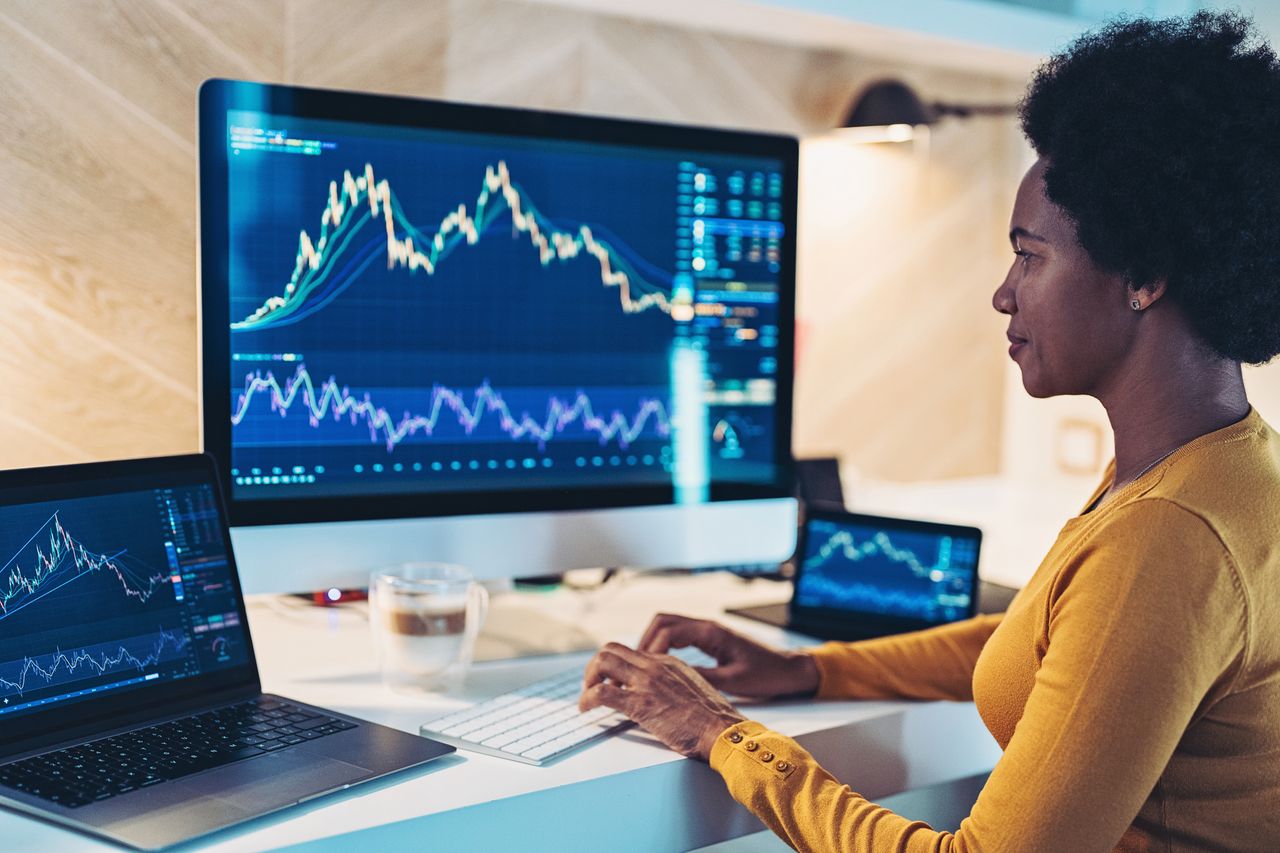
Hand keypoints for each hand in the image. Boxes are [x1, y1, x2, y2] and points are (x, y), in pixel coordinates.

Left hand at [579, 642, 745, 760]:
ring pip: (602, 662)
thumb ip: (673, 684)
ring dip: (589, 679)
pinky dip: (586, 699)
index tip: (610, 683)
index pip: (630, 652)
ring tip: (587, 697)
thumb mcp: (692, 689)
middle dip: (595, 667)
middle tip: (592, 686)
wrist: (723, 730)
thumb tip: (659, 693)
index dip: (614, 668)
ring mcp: (647, 682)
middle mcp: (655, 666)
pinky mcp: (640, 703)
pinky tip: (585, 709)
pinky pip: (601, 694)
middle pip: (611, 649)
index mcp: (668, 662)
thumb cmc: (712, 719)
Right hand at [638, 613, 819, 700]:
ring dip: (653, 642)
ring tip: (644, 666)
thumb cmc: (767, 674)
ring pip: (669, 626)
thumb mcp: (733, 681)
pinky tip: (662, 665)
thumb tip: (670, 680)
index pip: (667, 630)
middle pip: (662, 621)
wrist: (789, 669)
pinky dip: (665, 646)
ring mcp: (708, 631)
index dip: (649, 648)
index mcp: (711, 632)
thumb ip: (701, 677)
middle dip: (644, 641)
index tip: (642, 668)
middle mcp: (707, 626)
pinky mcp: (711, 639)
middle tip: (635, 664)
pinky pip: (680, 636)